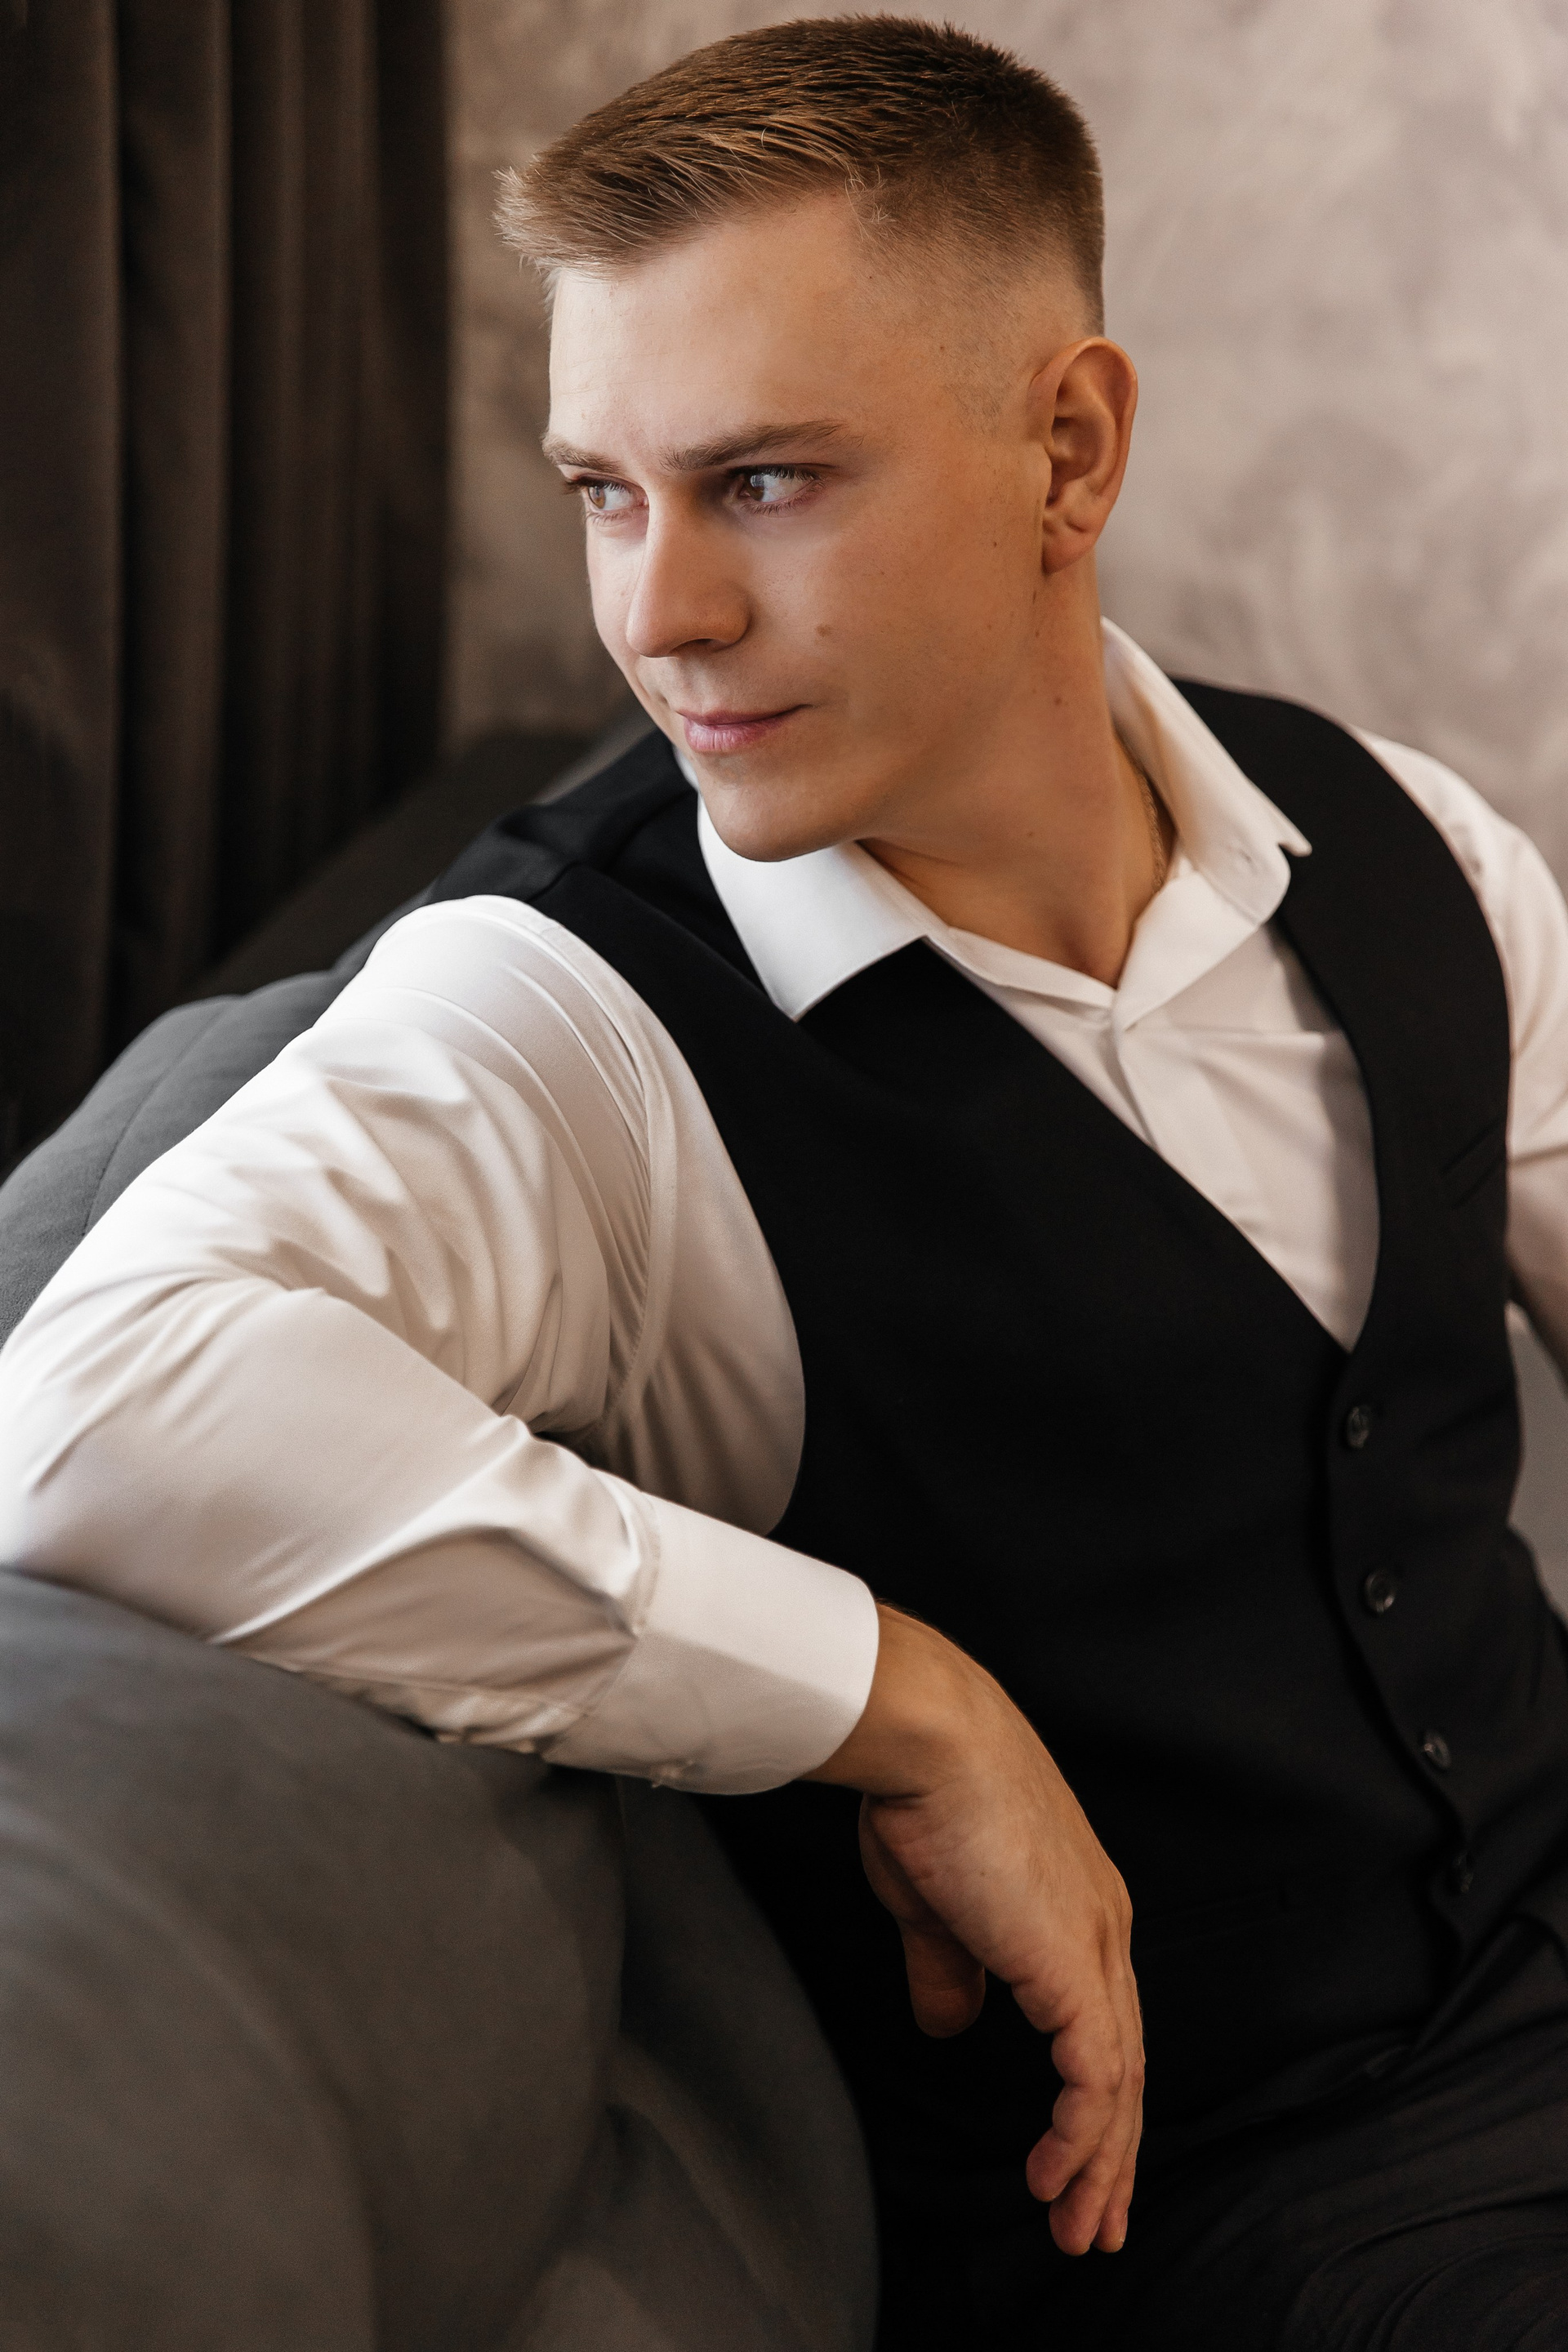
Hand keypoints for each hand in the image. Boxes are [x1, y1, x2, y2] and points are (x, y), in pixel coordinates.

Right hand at [807, 1604, 1142, 2255]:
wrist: (931, 1739)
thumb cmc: (923, 1795)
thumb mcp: (932, 1901)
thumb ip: (950, 1965)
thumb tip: (950, 2022)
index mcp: (1077, 1905)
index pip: (1102, 2023)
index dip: (1092, 2100)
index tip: (1073, 2161)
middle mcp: (1103, 1928)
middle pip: (1125, 2064)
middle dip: (1111, 2156)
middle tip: (1096, 2224)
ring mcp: (1096, 1945)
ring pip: (1120, 2083)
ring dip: (1100, 2166)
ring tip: (1079, 2228)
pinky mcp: (1075, 1965)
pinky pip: (1096, 2077)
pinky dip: (1081, 2136)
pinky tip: (1056, 2176)